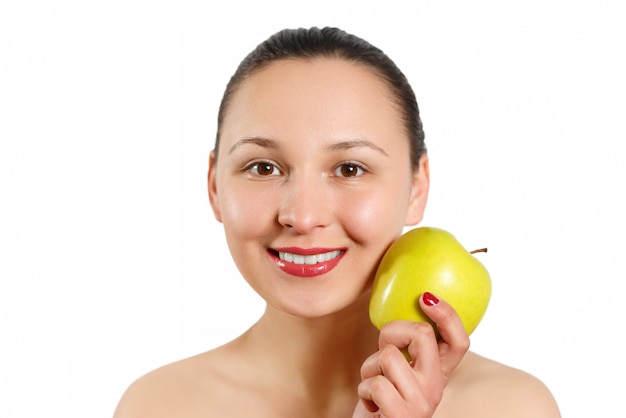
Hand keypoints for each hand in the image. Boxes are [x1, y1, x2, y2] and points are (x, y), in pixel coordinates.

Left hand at [353, 292, 469, 417]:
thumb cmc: (379, 400)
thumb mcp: (396, 369)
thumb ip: (404, 347)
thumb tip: (401, 308)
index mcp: (438, 374)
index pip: (459, 341)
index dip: (448, 315)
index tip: (426, 297)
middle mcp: (436, 388)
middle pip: (423, 334)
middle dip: (393, 331)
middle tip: (383, 348)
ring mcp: (421, 403)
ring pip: (389, 356)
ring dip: (370, 367)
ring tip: (374, 385)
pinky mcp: (403, 417)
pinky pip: (376, 383)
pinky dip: (364, 390)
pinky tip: (371, 404)